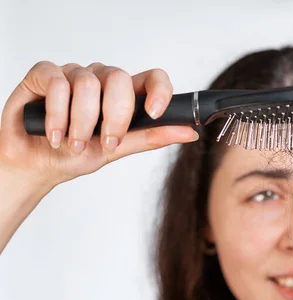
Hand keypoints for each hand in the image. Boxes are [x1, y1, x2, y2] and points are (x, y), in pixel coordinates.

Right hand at [0, 61, 198, 189]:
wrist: (36, 165)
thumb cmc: (76, 155)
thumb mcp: (118, 149)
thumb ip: (151, 137)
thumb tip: (189, 132)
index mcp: (124, 95)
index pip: (152, 78)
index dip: (159, 89)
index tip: (154, 112)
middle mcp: (101, 80)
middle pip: (120, 78)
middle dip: (114, 117)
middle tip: (105, 143)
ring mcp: (73, 75)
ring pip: (88, 83)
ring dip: (81, 122)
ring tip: (72, 145)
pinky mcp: (44, 74)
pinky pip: (58, 83)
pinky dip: (56, 114)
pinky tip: (53, 134)